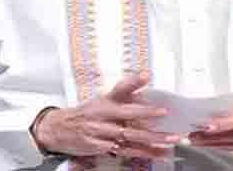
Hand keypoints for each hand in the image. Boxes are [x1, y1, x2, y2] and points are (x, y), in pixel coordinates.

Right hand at [34, 73, 181, 158]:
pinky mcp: (100, 149)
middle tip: (172, 135)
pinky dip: (140, 154)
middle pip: (132, 128)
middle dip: (153, 133)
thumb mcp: (104, 97)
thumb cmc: (86, 112)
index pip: (128, 107)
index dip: (145, 108)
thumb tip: (144, 77)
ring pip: (129, 142)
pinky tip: (154, 154)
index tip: (162, 111)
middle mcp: (104, 121)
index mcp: (106, 105)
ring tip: (168, 147)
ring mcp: (101, 137)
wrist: (59, 128)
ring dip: (150, 145)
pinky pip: (123, 152)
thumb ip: (125, 88)